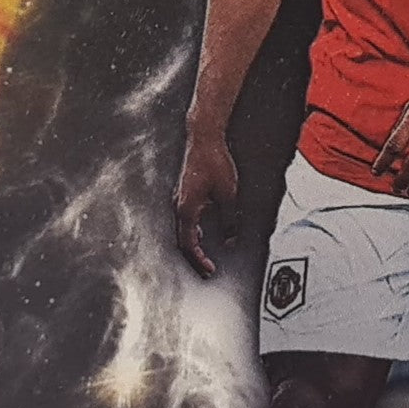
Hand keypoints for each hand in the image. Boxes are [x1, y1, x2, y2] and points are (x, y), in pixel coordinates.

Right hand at [173, 130, 239, 277]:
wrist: (203, 137)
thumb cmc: (214, 161)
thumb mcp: (228, 194)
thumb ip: (229, 219)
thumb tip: (230, 239)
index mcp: (186, 209)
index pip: (188, 245)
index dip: (198, 260)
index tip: (209, 270)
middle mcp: (178, 206)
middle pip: (182, 241)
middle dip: (194, 258)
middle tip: (206, 269)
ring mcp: (179, 199)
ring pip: (181, 230)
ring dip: (192, 245)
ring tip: (203, 255)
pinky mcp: (183, 193)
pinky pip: (184, 219)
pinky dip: (191, 231)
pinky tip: (200, 231)